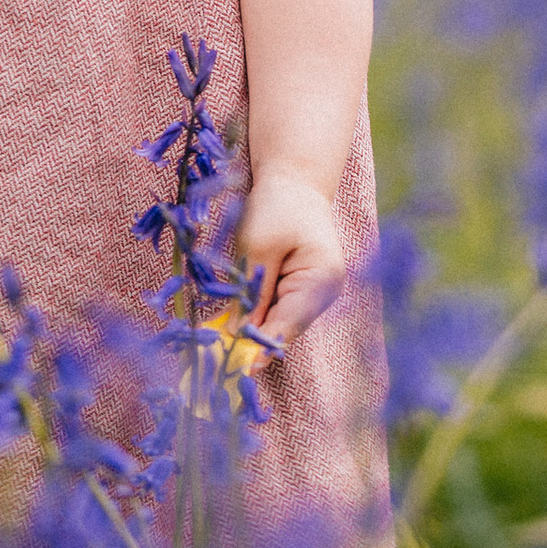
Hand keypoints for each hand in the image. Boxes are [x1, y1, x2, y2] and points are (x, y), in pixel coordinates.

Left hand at [234, 166, 345, 353]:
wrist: (294, 180)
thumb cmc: (278, 205)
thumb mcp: (259, 246)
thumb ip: (252, 293)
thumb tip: (236, 335)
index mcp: (322, 279)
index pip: (289, 324)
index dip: (262, 346)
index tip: (238, 367)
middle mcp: (325, 293)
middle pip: (286, 328)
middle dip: (255, 339)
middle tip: (221, 357)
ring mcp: (316, 293)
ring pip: (281, 321)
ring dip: (254, 327)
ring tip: (223, 340)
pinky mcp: (302, 288)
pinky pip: (279, 309)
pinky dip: (259, 314)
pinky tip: (236, 319)